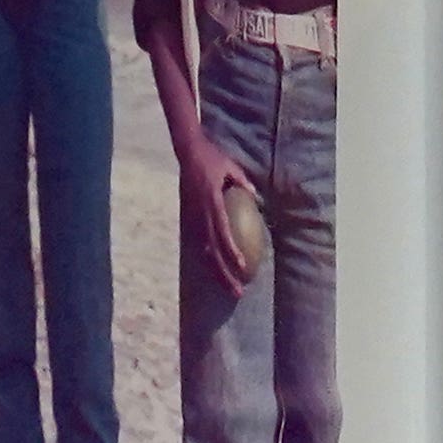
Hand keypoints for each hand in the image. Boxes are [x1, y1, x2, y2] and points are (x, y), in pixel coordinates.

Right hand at [183, 138, 264, 298]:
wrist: (186, 151)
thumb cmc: (211, 157)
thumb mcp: (230, 166)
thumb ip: (242, 182)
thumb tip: (256, 198)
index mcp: (211, 201)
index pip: (222, 232)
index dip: (231, 251)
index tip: (242, 267)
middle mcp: (200, 214)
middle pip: (212, 251)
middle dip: (225, 273)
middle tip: (238, 291)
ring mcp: (193, 218)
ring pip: (204, 253)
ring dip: (217, 273)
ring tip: (230, 289)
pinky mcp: (189, 219)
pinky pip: (199, 246)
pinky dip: (208, 261)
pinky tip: (217, 274)